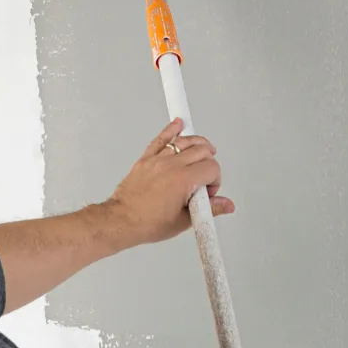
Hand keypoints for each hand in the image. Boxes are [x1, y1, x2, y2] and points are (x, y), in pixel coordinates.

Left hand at [102, 119, 232, 248]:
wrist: (121, 221)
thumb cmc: (147, 223)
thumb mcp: (184, 221)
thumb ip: (209, 209)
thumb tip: (226, 206)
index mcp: (183, 180)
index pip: (212, 168)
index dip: (215, 180)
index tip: (209, 192)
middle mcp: (171, 166)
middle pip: (201, 150)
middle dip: (210, 162)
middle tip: (207, 176)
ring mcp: (158, 160)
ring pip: (184, 141)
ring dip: (198, 143)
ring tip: (205, 150)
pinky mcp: (146, 160)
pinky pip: (160, 139)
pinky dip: (170, 130)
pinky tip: (178, 124)